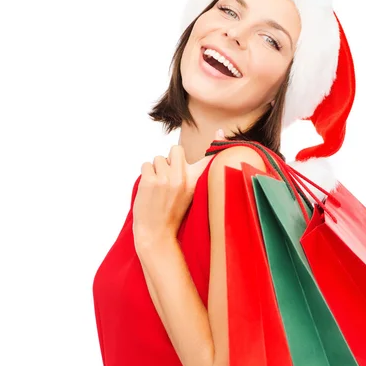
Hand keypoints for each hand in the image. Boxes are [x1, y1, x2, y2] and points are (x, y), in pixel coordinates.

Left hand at [133, 129, 224, 249]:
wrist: (156, 234)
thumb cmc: (173, 213)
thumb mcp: (190, 194)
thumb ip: (193, 175)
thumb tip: (193, 159)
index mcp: (196, 182)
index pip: (209, 160)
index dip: (218, 143)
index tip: (220, 131)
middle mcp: (183, 178)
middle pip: (176, 149)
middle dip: (170, 159)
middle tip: (169, 176)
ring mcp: (166, 179)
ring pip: (158, 158)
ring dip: (156, 169)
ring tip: (159, 187)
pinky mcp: (150, 181)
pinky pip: (146, 165)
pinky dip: (146, 174)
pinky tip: (149, 189)